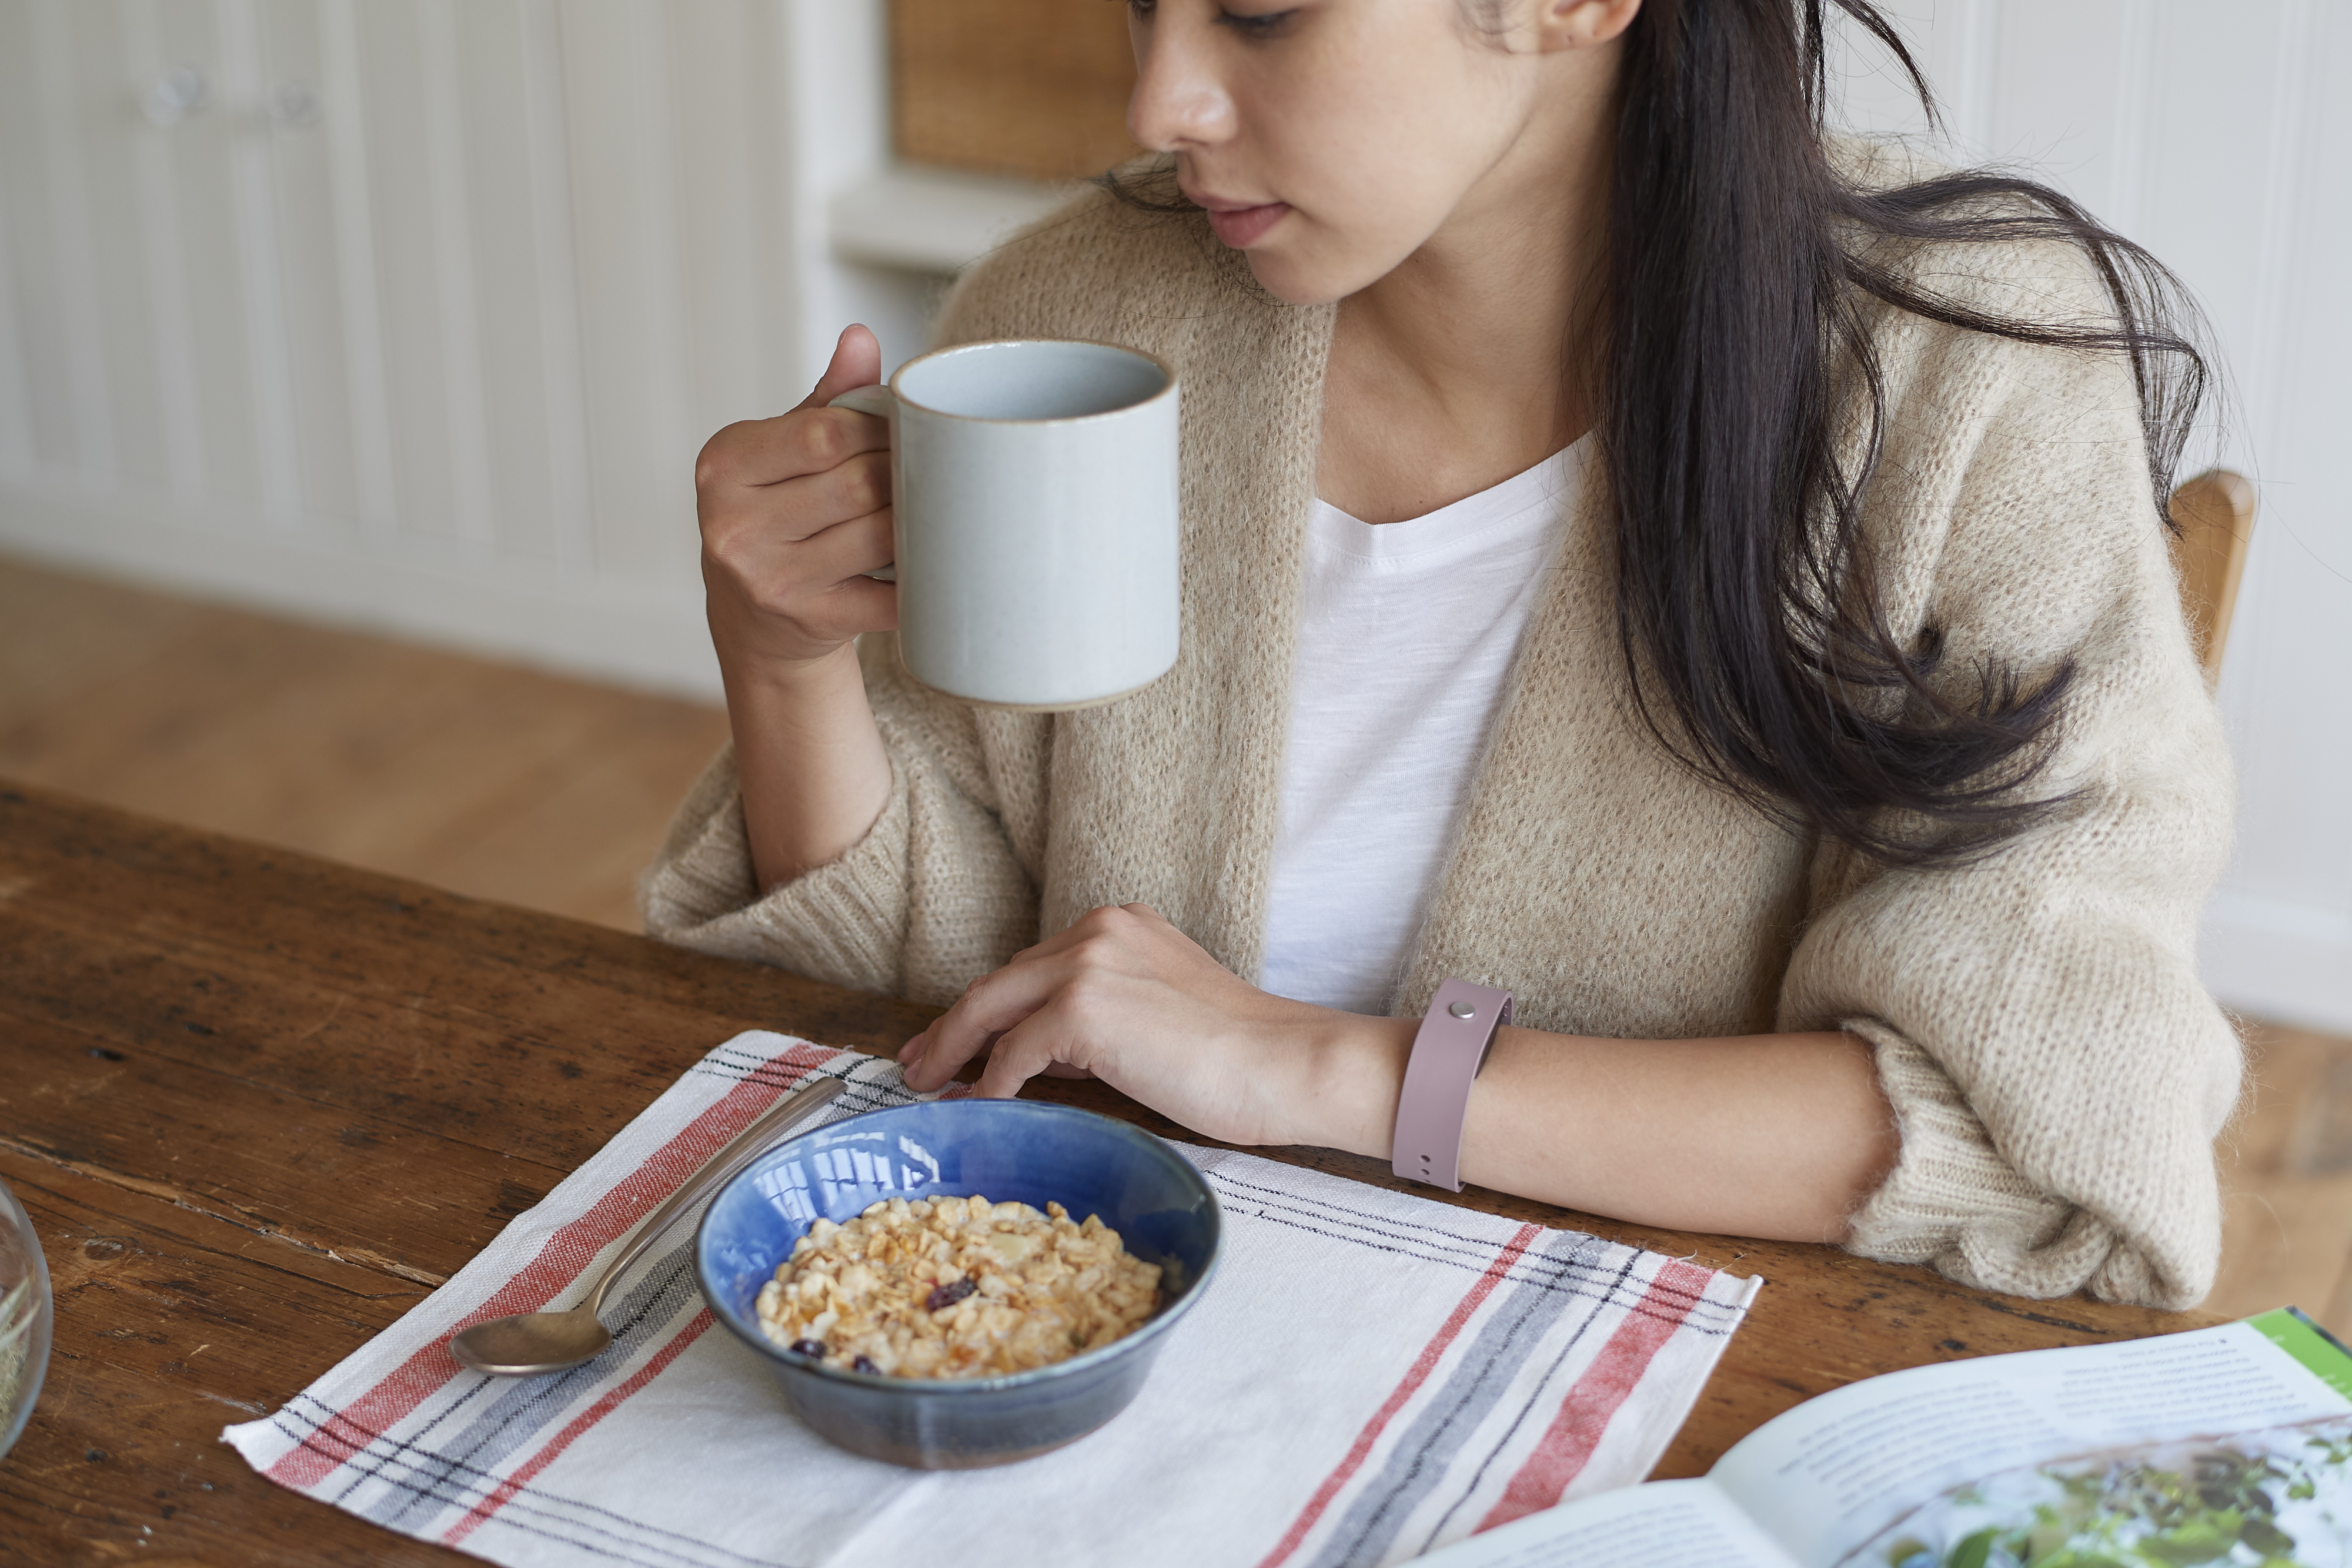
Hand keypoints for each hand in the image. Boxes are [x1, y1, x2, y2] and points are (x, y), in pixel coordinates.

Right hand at [697, 325, 896, 674]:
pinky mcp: (809, 621)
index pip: (822, 435)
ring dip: (916, 520)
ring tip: (930, 507)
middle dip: (901, 473)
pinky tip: (932, 560)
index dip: (877, 430)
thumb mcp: (782, 452)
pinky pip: (888, 596)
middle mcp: (735, 526)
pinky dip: (921, 578)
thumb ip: (826, 400)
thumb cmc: (777, 517)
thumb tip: (861, 338)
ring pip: (877, 535)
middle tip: (926, 469)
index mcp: (725, 466)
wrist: (755, 621)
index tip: (901, 431)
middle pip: (856, 485)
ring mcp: (770, 580)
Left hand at [897, 904, 1410, 1149]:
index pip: (1031, 968)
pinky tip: (981, 1105)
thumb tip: (1027, 1057)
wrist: (1282, 1063)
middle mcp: (1098, 931)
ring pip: (993, 1008)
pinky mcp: (1084, 1008)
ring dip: (954, 1051)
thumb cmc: (1236, 1056)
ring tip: (928, 1085)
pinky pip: (1015, 1051)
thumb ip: (1092, 1023)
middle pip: (1001, 982)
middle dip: (952, 1027)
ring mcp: (1088, 964)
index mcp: (1118, 926)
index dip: (985, 1008)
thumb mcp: (1154, 1018)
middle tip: (918, 1063)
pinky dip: (991, 1081)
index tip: (950, 1037)